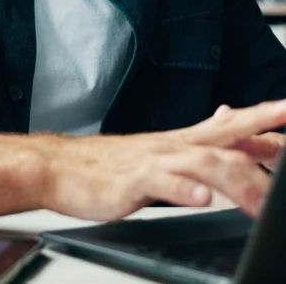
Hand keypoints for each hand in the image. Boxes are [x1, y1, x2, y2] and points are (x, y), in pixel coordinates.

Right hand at [38, 98, 285, 221]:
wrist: (57, 166)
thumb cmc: (104, 163)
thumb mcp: (156, 150)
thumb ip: (193, 137)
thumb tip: (225, 116)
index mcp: (177, 141)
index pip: (228, 126)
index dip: (262, 119)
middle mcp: (170, 146)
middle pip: (224, 136)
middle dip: (261, 134)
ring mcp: (151, 161)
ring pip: (201, 161)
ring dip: (235, 180)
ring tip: (260, 202)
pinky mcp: (130, 181)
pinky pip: (160, 182)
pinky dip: (183, 189)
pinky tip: (202, 197)